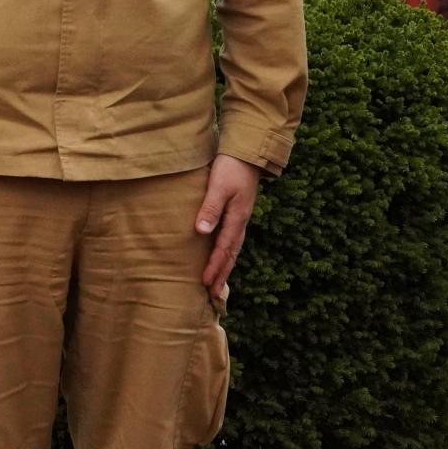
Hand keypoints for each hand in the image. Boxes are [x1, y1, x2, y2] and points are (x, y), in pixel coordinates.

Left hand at [196, 154, 262, 300]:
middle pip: (231, 254)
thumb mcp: (219, 187)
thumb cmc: (231, 168)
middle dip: (222, 274)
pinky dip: (226, 252)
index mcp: (237, 219)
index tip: (205, 284)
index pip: (223, 249)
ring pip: (232, 248)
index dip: (214, 267)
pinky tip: (221, 256)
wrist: (247, 154)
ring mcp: (240, 218)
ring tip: (217, 282)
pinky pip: (231, 238)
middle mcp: (240, 222)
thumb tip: (201, 232)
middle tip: (213, 294)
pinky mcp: (237, 212)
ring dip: (225, 266)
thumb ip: (210, 209)